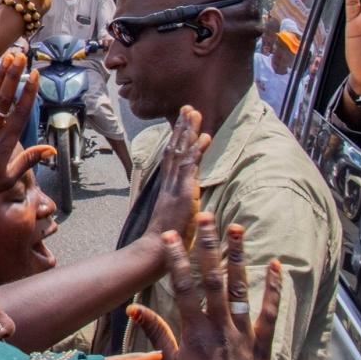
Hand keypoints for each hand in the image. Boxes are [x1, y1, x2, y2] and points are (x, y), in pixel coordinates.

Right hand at [129, 218, 281, 359]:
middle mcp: (219, 327)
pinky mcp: (261, 343)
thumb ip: (157, 333)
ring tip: (237, 229)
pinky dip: (272, 288)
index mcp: (194, 332)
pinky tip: (274, 265)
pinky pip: (268, 312)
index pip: (183, 288)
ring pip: (240, 289)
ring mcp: (242, 333)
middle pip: (213, 279)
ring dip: (238, 257)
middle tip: (207, 217)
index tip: (172, 237)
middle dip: (209, 246)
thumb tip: (135, 308)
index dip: (177, 261)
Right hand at [143, 106, 210, 250]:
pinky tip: (204, 137)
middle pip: (174, 149)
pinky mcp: (183, 193)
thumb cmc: (166, 243)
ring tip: (194, 113)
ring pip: (180, 153)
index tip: (182, 123)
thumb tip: (188, 206)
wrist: (156, 251)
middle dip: (181, 128)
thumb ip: (180, 209)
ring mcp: (175, 187)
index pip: (171, 158)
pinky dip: (197, 151)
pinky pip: (190, 167)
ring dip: (188, 132)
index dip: (177, 139)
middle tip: (188, 108)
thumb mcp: (174, 220)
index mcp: (167, 189)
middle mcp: (169, 184)